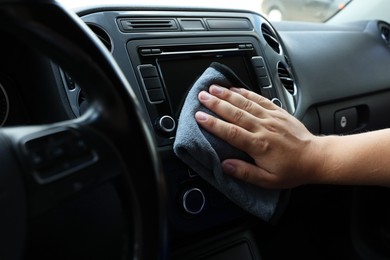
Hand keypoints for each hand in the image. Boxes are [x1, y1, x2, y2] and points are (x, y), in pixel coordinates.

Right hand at [195, 85, 323, 188]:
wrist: (315, 158)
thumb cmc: (292, 170)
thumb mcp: (268, 180)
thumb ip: (245, 173)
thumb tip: (225, 166)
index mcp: (259, 145)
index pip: (231, 132)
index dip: (213, 124)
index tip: (200, 117)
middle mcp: (264, 128)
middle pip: (235, 113)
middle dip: (216, 104)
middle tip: (201, 97)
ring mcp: (271, 118)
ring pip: (246, 103)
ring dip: (228, 95)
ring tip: (213, 88)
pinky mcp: (278, 112)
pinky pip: (260, 99)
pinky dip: (247, 93)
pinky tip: (236, 88)